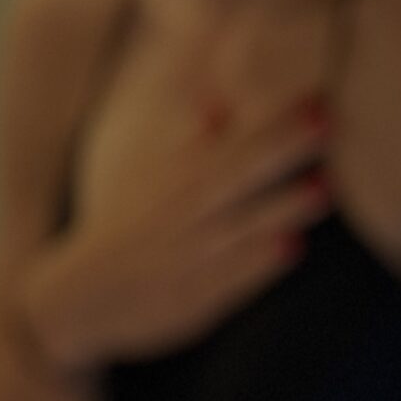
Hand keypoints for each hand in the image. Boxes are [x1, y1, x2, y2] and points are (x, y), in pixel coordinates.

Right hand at [12, 94, 334, 372]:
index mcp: (174, 182)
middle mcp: (182, 214)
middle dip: (280, 149)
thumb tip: (218, 104)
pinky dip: (258, 264)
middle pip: (237, 175)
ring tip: (323, 189)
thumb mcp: (146, 185)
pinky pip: (229, 279)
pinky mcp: (191, 299)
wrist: (75, 300)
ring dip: (280, 208)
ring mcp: (187, 257)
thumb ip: (188, 147)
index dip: (272, 124)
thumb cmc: (125, 234)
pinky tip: (293, 249)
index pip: (232, 146)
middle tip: (325, 123)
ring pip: (240, 227)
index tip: (313, 101)